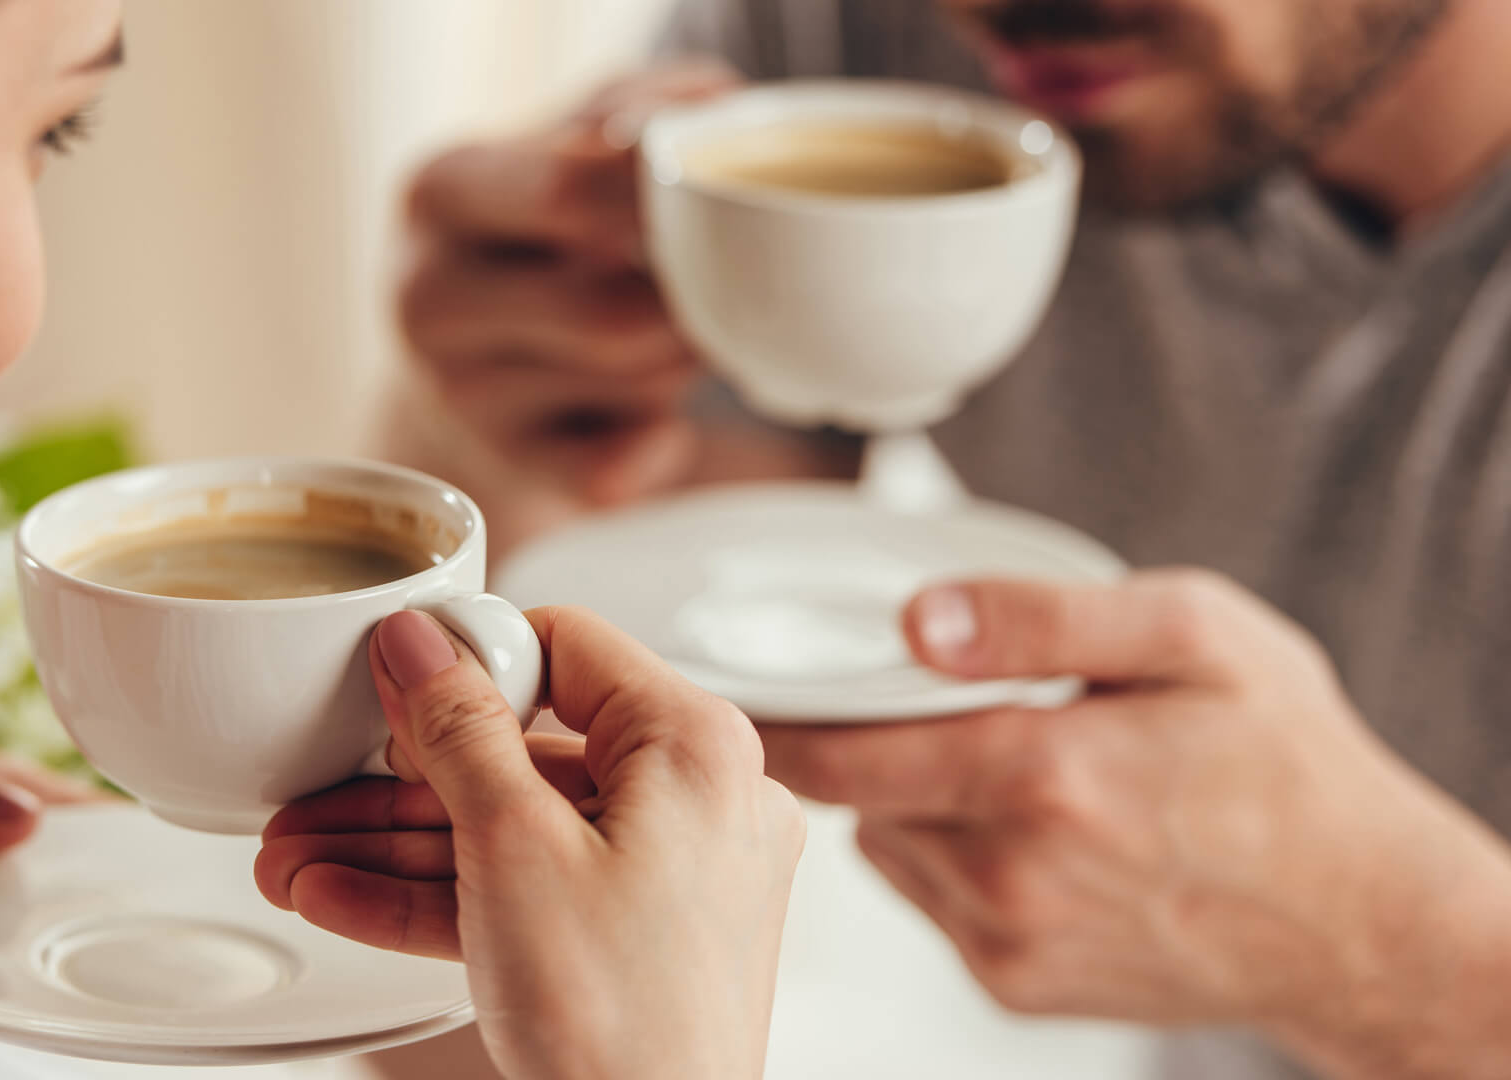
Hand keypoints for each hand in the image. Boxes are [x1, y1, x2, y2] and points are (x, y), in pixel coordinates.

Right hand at [258, 607, 803, 1079]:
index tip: (389, 681)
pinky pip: (526, 889)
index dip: (469, 660)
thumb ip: (456, 732)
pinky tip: (339, 896)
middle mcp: (696, 801)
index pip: (568, 648)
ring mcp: (668, 875)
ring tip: (294, 856)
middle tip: (317, 787)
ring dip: (397, 845)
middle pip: (526, 749)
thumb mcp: (513, 848)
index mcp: (694, 749)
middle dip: (401, 781)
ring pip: (512, 828)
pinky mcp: (634, 937)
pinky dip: (440, 895)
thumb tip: (420, 644)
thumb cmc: (622, 1026)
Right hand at [398, 62, 738, 509]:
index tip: (719, 195)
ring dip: (687, 356)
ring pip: (636, 386)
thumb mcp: (571, 137)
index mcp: (442, 190)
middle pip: (616, 314)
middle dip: (693, 300)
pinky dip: (663, 441)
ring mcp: (459, 398)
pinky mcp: (504, 470)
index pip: (573, 192)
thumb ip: (642, 110)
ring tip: (672, 326)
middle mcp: (428, 300)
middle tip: (726, 277)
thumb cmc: (545, 226)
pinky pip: (624, 469)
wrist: (462, 349)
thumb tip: (709, 127)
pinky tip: (648, 410)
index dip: (672, 197)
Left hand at [761, 571, 1510, 1078]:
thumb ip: (1046, 617)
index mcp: (1044, 775)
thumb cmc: (1287, 765)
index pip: (842, 752)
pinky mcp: (1014, 987)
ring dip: (911, 802)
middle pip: (858, 797)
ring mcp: (1008, 942)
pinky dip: (951, 858)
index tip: (739, 690)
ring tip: (1006, 765)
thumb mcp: (1194, 637)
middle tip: (909, 700)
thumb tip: (922, 618)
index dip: (779, 720)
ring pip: (888, 847)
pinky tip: (1031, 831)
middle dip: (861, 745)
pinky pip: (933, 899)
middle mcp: (1011, 872)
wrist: (1361, 921)